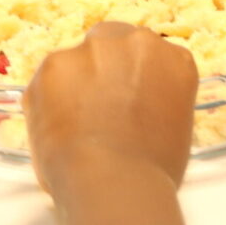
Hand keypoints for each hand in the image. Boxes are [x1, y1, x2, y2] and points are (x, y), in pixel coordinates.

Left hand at [25, 22, 199, 196]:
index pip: (154, 58)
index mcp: (174, 59)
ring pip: (78, 60)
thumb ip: (157, 103)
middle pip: (115, 42)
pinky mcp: (52, 65)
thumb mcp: (176, 130)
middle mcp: (135, 42)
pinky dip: (49, 101)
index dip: (138, 82)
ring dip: (76, 84)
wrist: (111, 182)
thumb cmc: (151, 172)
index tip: (130, 102)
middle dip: (107, 68)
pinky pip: (49, 80)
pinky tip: (58, 131)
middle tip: (100, 108)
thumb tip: (135, 112)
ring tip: (76, 127)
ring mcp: (91, 50)